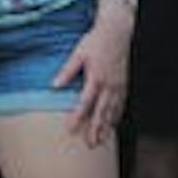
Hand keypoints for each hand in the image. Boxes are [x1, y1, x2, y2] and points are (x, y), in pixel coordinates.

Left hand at [53, 5, 132, 146]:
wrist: (117, 32)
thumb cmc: (95, 41)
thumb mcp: (78, 53)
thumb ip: (67, 71)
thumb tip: (54, 86)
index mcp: (96, 77)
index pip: (85, 103)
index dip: (77, 117)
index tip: (70, 130)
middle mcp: (109, 85)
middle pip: (101, 112)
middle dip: (95, 130)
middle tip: (89, 145)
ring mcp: (118, 86)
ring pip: (112, 111)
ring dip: (106, 127)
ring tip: (100, 141)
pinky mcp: (124, 84)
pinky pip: (120, 105)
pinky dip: (116, 117)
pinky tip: (112, 125)